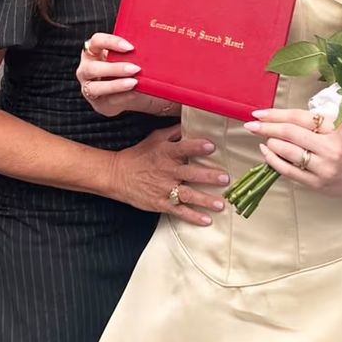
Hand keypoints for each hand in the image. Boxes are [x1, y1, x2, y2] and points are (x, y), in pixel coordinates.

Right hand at [76, 32, 174, 117]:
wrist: (129, 90)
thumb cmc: (127, 66)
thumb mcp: (128, 55)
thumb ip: (134, 49)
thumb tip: (156, 41)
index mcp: (92, 51)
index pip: (96, 41)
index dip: (111, 42)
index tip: (130, 47)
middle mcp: (86, 69)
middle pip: (93, 67)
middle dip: (115, 68)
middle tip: (136, 68)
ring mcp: (89, 87)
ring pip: (96, 87)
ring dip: (116, 85)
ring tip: (134, 82)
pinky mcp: (98, 103)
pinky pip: (108, 100)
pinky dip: (122, 97)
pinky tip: (135, 93)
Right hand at [109, 124, 229, 226]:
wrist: (117, 175)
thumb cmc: (139, 155)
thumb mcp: (155, 138)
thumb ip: (174, 132)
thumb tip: (191, 121)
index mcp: (166, 153)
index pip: (183, 148)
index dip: (197, 147)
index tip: (211, 146)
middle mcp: (167, 171)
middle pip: (190, 173)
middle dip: (208, 176)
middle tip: (225, 178)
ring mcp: (164, 189)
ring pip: (187, 195)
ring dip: (205, 200)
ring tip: (220, 204)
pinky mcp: (161, 204)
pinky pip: (179, 211)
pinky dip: (193, 217)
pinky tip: (206, 220)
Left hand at [244, 108, 341, 198]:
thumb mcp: (339, 127)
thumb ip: (314, 122)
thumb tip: (279, 117)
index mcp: (336, 128)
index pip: (300, 117)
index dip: (276, 113)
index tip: (259, 112)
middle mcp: (330, 148)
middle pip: (290, 133)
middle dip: (267, 127)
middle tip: (251, 124)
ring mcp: (324, 168)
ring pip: (287, 152)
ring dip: (270, 142)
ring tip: (262, 137)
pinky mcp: (318, 184)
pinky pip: (289, 171)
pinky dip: (273, 160)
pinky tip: (266, 152)